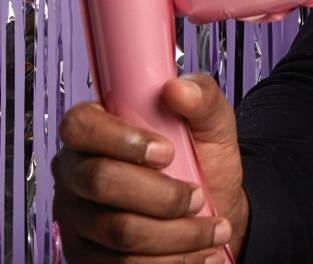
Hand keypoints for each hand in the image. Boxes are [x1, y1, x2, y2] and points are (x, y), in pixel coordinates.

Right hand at [52, 73, 249, 262]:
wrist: (211, 211)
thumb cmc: (202, 161)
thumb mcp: (212, 124)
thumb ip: (201, 97)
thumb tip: (177, 88)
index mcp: (95, 130)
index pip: (80, 125)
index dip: (121, 139)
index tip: (167, 152)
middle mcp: (75, 174)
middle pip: (102, 183)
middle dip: (164, 195)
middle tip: (199, 197)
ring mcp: (77, 218)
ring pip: (120, 231)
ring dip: (179, 235)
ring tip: (214, 230)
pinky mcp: (86, 257)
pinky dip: (169, 262)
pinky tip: (196, 253)